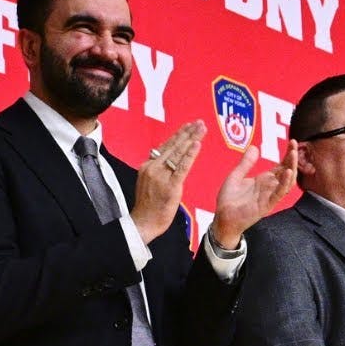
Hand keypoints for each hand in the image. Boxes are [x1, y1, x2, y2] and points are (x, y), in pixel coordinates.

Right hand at [131, 120, 205, 242]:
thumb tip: (169, 161)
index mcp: (148, 166)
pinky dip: (190, 155)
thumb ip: (158, 171)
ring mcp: (160, 176)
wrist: (143, 223)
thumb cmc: (149, 205)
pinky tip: (197, 145)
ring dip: (191, 139)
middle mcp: (152, 168)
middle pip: (173, 146)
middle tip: (200, 122)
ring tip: (201, 129)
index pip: (165, 146)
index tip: (189, 125)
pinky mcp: (170, 186)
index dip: (178, 135)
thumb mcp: (150, 183)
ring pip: (178, 154)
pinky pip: (182, 168)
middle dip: (188, 133)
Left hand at [210, 141, 297, 248]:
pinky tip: (288, 172)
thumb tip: (254, 147)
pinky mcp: (266, 205)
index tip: (292, 141)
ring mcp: (269, 196)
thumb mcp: (236, 176)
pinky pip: (279, 194)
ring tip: (293, 154)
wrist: (222, 218)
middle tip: (294, 144)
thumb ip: (246, 163)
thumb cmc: (229, 200)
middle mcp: (270, 187)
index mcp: (264, 180)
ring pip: (287, 182)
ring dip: (292, 167)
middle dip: (292, 158)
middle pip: (287, 171)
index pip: (281, 165)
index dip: (287, 154)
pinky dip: (284, 183)